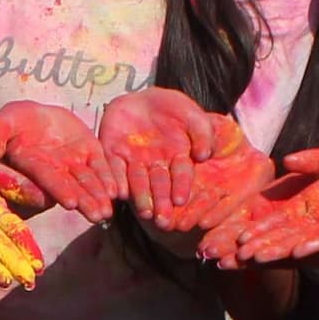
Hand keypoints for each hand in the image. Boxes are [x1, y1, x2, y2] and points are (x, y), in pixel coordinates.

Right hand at [0, 100, 113, 215]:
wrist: (37, 114)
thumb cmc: (14, 121)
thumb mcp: (2, 123)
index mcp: (34, 164)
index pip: (47, 179)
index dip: (58, 189)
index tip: (70, 203)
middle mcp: (55, 169)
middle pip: (72, 187)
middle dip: (85, 201)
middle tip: (98, 216)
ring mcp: (73, 162)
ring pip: (88, 181)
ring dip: (99, 196)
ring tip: (109, 210)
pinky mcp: (89, 152)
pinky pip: (100, 166)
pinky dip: (109, 177)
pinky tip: (117, 190)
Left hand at [100, 88, 264, 237]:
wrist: (142, 98)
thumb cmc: (173, 108)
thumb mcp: (193, 114)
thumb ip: (202, 132)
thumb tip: (204, 155)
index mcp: (178, 157)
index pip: (181, 175)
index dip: (181, 188)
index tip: (181, 201)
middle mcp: (156, 165)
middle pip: (159, 186)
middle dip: (161, 203)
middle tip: (162, 221)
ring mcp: (134, 161)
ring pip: (138, 183)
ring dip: (141, 198)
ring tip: (144, 212)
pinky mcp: (114, 154)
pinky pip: (114, 169)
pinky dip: (116, 181)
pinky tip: (119, 193)